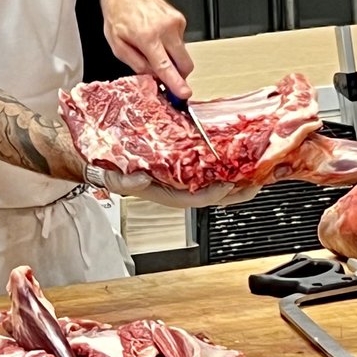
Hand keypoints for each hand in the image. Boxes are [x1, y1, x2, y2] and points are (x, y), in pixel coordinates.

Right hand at [93, 167, 261, 208]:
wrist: (99, 161)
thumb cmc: (108, 171)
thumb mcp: (113, 178)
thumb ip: (126, 183)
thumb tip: (140, 182)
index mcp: (165, 193)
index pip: (196, 198)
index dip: (216, 193)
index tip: (231, 184)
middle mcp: (177, 187)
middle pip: (213, 195)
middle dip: (237, 191)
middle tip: (258, 180)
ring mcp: (181, 178)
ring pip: (213, 183)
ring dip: (234, 178)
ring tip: (253, 170)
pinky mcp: (181, 166)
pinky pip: (205, 168)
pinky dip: (221, 164)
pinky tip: (233, 157)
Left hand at [101, 0, 193, 99]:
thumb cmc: (119, 14)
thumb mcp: (116, 44)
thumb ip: (136, 63)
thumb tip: (153, 76)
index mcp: (147, 36)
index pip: (165, 65)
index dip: (176, 82)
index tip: (184, 93)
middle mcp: (165, 28)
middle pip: (184, 63)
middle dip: (179, 75)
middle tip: (168, 77)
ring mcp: (176, 23)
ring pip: (183, 53)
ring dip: (171, 57)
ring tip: (153, 46)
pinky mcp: (181, 19)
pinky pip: (180, 42)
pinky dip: (170, 45)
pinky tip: (157, 36)